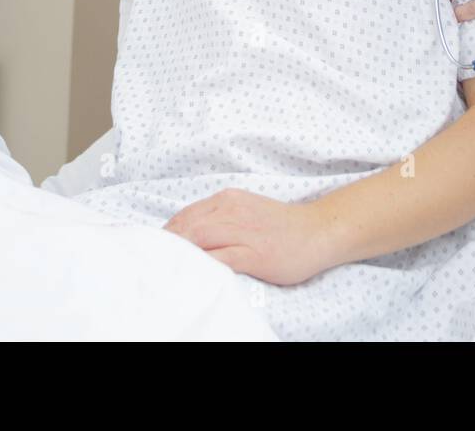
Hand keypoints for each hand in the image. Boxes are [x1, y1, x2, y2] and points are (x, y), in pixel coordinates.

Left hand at [163, 188, 335, 285]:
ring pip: (199, 239)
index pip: (186, 215)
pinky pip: (221, 259)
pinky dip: (203, 265)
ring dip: (180, 254)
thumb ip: (221, 219)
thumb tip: (191, 235)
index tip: (158, 249)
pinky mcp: (254, 253)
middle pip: (187, 227)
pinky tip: (195, 274)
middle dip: (167, 245)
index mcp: (228, 200)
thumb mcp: (247, 212)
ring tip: (167, 269)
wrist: (318, 231)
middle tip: (156, 263)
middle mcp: (232, 211)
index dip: (168, 233)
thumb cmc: (282, 226)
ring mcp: (243, 232)